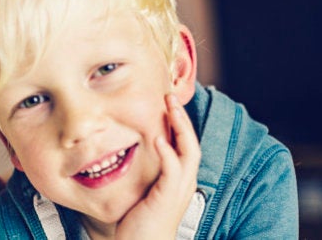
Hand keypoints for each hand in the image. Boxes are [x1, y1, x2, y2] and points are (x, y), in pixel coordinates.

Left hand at [115, 94, 200, 238]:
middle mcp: (184, 182)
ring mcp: (179, 190)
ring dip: (179, 127)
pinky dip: (168, 153)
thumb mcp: (143, 191)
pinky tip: (158, 139)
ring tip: (169, 107)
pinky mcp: (169, 197)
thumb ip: (144, 172)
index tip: (166, 103)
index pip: (184, 144)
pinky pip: (173, 170)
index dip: (177, 123)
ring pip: (189, 151)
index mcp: (179, 179)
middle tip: (169, 96)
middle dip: (181, 118)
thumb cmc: (138, 223)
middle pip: (190, 142)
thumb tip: (131, 152)